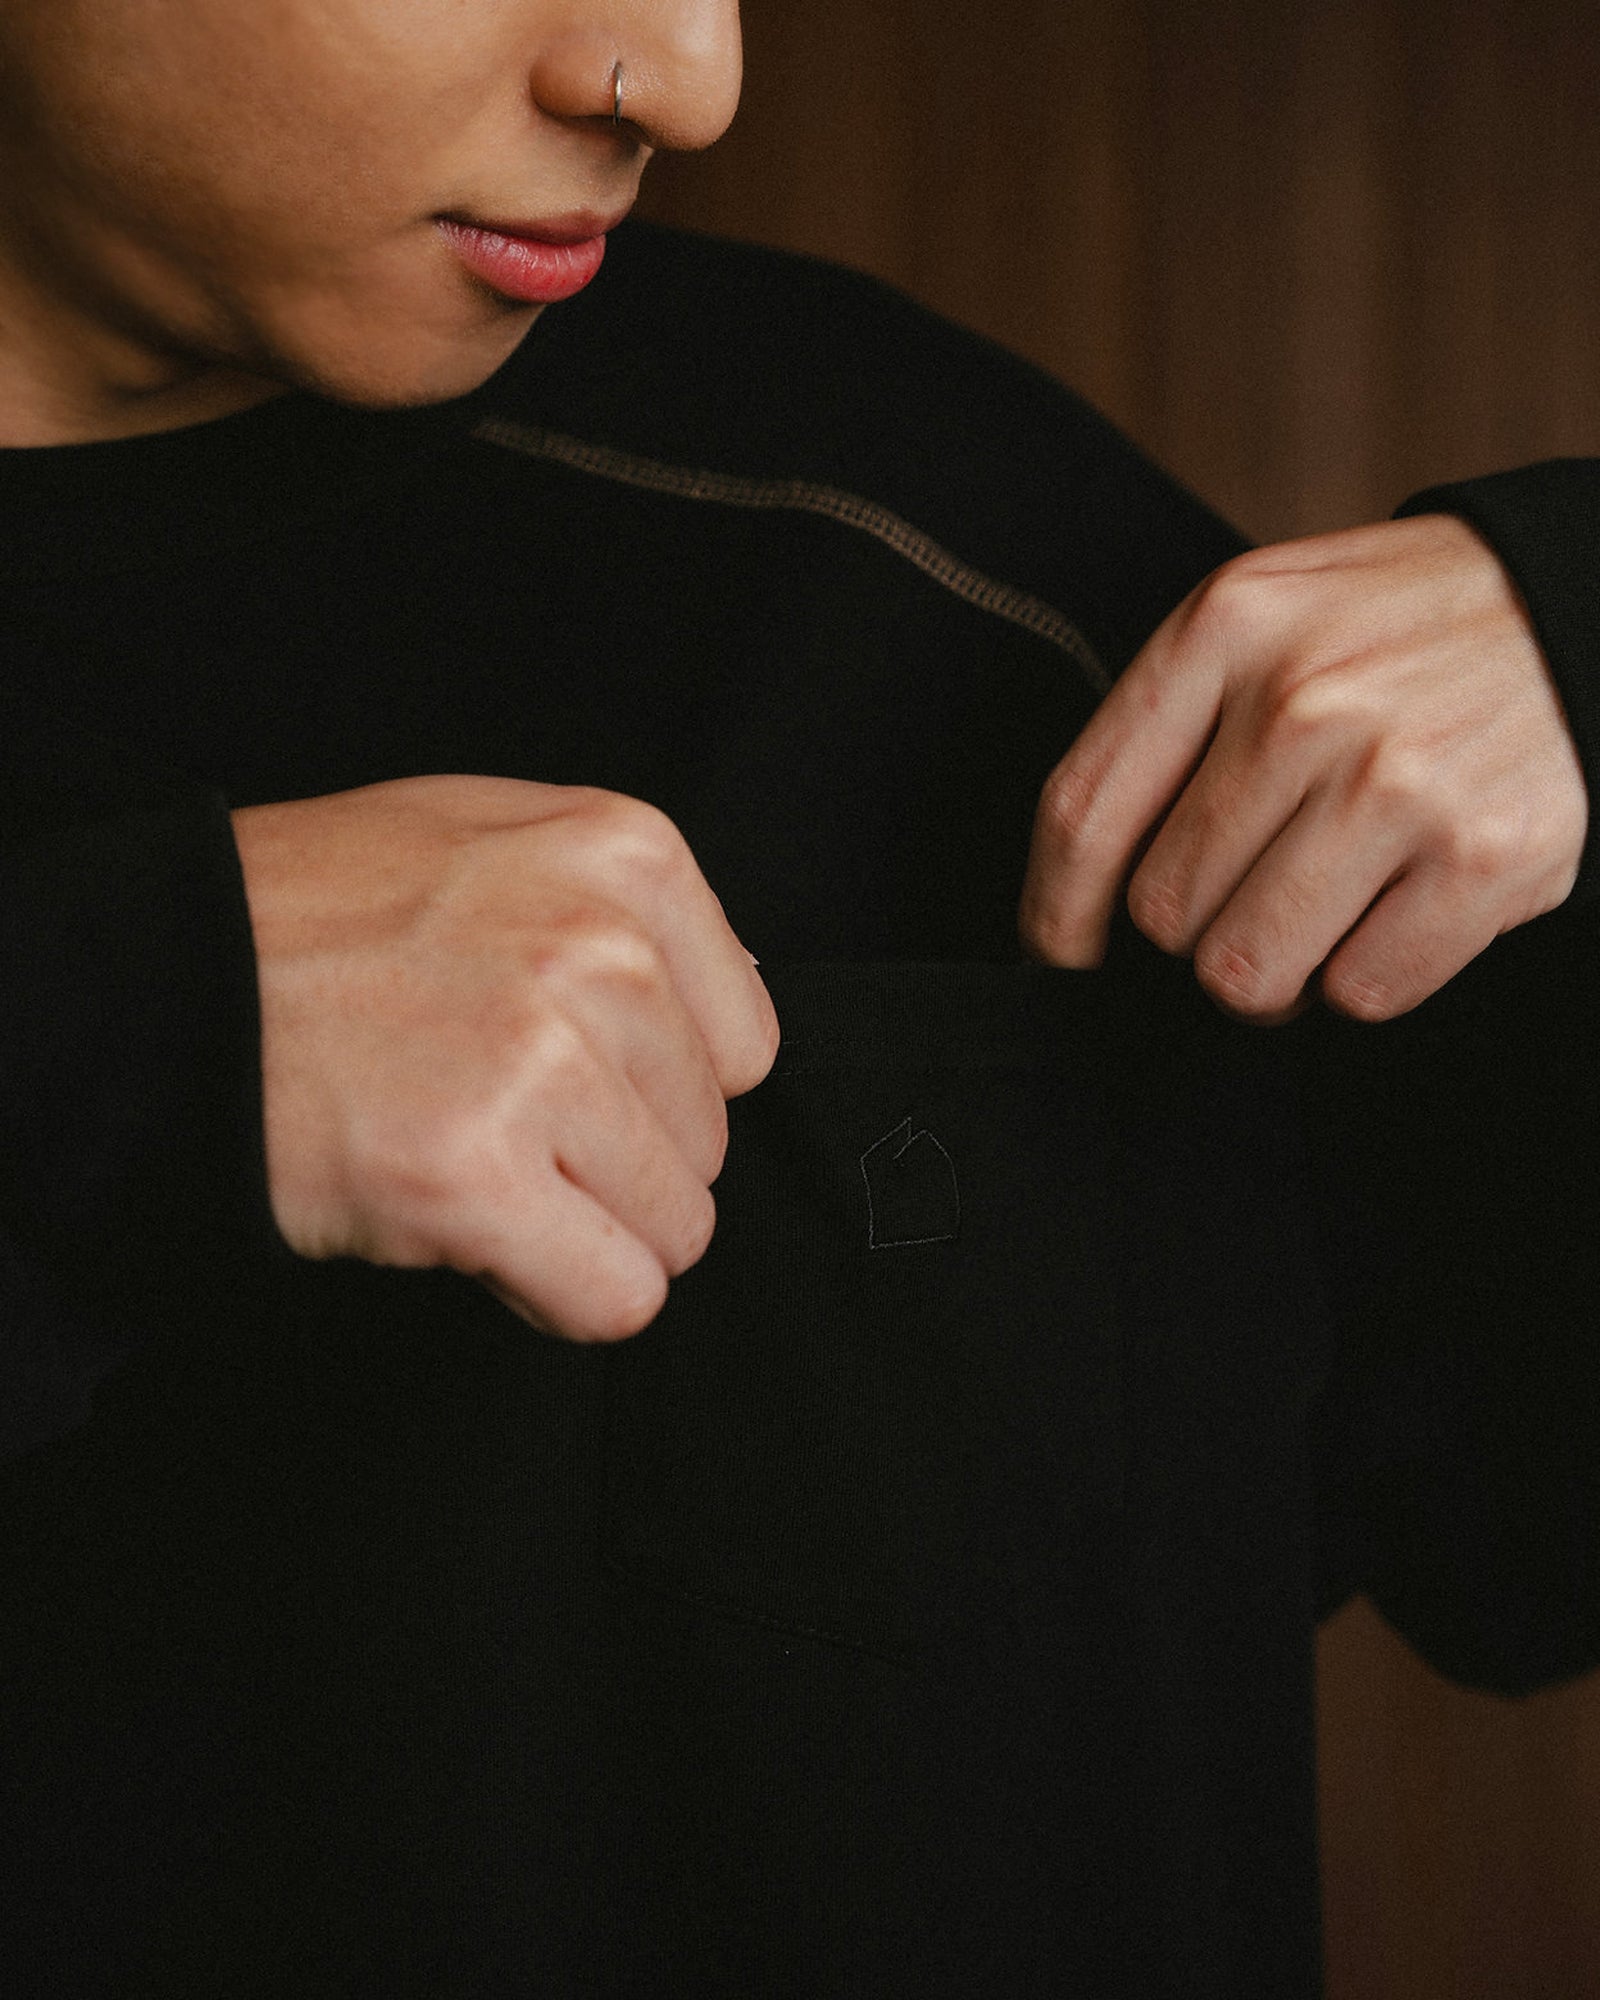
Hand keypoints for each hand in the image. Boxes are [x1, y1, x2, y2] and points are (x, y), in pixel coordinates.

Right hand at [232, 775, 777, 1338]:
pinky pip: (613, 1297)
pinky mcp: (474, 1175)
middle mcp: (603, 949)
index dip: (657, 1085)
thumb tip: (729, 1004)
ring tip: (473, 1163)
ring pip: (673, 1229)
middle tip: (495, 1117)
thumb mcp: (489, 838)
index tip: (572, 1077)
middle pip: (707, 1142)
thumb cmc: (319, 916)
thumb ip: (622, 906)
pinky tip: (481, 1237)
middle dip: (612, 1160)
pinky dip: (555, 1296)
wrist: (165, 980)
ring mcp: (541, 1061)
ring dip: (580, 1227)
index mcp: (624, 855)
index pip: (745, 1045)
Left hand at [1018, 514, 1588, 1020]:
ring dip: (1274, 972)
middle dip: (1196, 931)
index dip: (1052, 913)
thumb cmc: (1396, 632)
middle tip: (1254, 898)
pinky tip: (1397, 912)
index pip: (1080, 812)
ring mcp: (1395, 781)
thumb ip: (1169, 724)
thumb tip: (1079, 891)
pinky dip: (1366, 978)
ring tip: (1320, 914)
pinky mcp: (1483, 857)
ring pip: (1245, 972)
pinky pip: (1359, 993)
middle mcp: (1302, 701)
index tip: (1057, 957)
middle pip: (1163, 911)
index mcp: (1226, 627)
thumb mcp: (1267, 618)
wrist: (1583, 606)